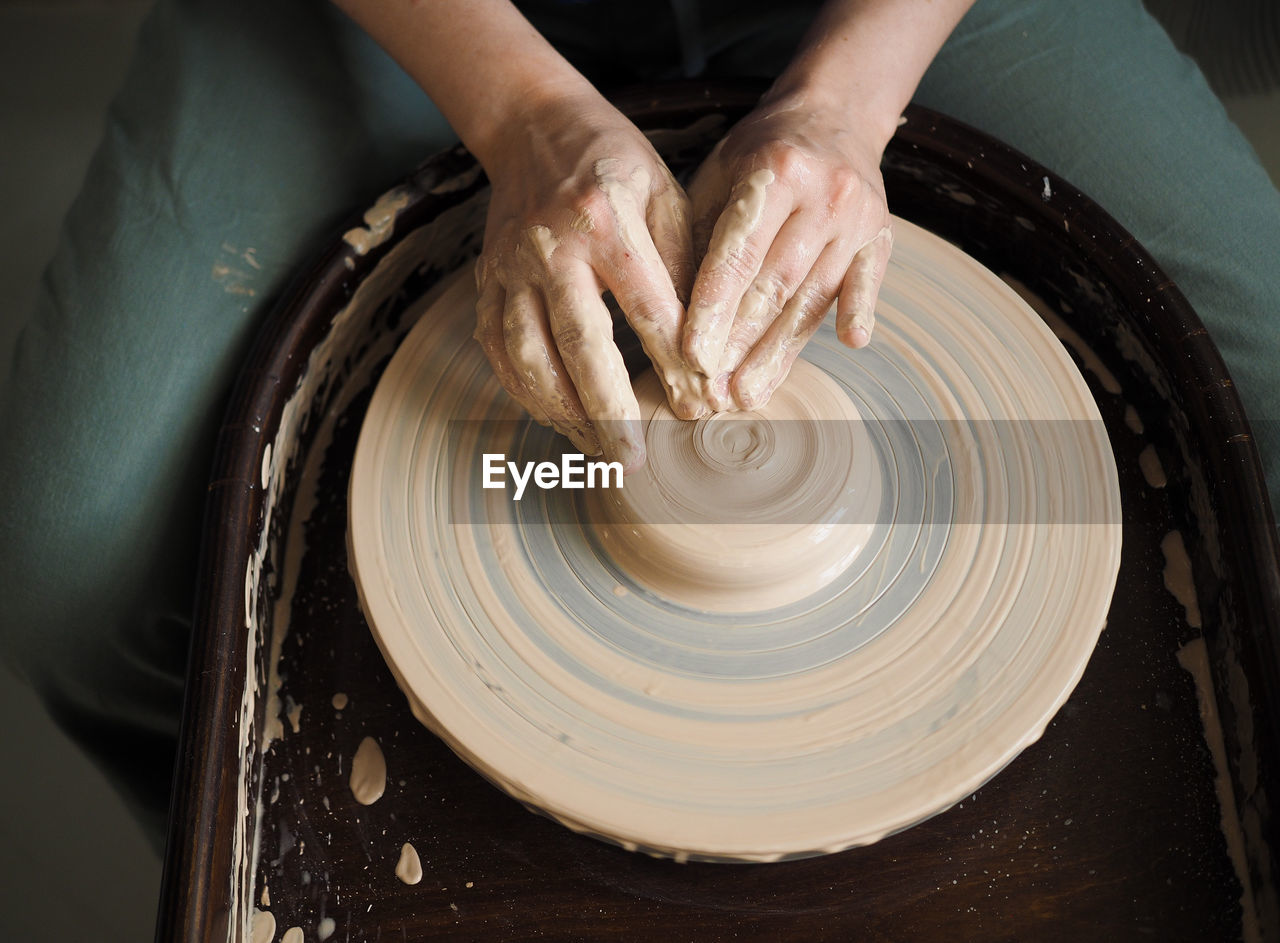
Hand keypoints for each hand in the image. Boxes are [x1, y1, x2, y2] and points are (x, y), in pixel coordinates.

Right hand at [473, 92, 702, 469]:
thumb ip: (683, 264)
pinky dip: (529, 396)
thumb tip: (706, 346)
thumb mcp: (664, 194)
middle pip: (579, 345)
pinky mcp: (486, 285)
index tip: (698, 406)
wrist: (534, 129)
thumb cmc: (615, 165)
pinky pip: (501, 354)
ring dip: (564, 415)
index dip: (674, 362)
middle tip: (636, 459)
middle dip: (610, 410)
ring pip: (529, 359)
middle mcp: (550, 249)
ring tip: (599, 453)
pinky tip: (561, 423)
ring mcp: (509, 270)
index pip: (646, 308)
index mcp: (606, 221)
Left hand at [680, 95, 892, 411]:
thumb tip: (671, 311)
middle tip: (715, 395)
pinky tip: (851, 345)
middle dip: (741, 345)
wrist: (834, 111)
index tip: (692, 357)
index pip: (738, 254)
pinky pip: (867, 281)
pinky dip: (859, 312)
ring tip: (749, 394)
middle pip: (776, 284)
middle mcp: (822, 194)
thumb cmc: (759, 151)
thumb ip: (698, 235)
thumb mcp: (718, 175)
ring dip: (780, 352)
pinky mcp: (881, 235)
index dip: (714, 309)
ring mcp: (857, 217)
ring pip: (814, 296)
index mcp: (773, 172)